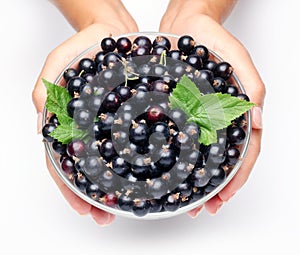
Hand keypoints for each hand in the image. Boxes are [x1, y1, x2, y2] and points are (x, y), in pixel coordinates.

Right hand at [32, 1, 137, 225]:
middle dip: (95, 195)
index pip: (64, 161)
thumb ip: (48, 86)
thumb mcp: (62, 60)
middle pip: (89, 168)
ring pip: (114, 160)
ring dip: (118, 185)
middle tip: (105, 217)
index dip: (70, 187)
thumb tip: (41, 126)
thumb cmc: (88, 44)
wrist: (116, 32)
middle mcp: (93, 128)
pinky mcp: (135, 116)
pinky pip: (137, 140)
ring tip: (128, 206)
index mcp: (72, 121)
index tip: (83, 209)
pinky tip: (149, 175)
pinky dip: (142, 159)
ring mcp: (114, 124)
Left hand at [160, 3, 264, 216]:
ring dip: (198, 180)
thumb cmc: (212, 40)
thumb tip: (258, 119)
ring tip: (188, 200)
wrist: (184, 26)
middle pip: (223, 161)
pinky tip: (171, 171)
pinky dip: (180, 158)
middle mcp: (219, 119)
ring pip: (203, 156)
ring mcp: (200, 118)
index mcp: (237, 112)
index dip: (237, 177)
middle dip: (216, 187)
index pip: (244, 152)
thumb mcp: (236, 58)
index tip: (224, 197)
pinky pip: (183, 139)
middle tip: (203, 208)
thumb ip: (250, 86)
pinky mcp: (182, 112)